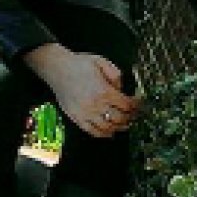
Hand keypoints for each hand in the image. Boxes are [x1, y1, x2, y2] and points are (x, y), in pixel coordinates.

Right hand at [23, 44, 139, 137]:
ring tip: (124, 124)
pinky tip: (109, 132)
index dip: (136, 106)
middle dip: (130, 118)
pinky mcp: (76, 118)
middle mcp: (95, 104)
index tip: (139, 104)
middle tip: (134, 116)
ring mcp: (85, 113)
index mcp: (104, 90)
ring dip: (118, 128)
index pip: (126, 105)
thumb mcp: (102, 62)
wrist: (57, 67)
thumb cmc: (78, 64)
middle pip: (119, 118)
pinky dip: (103, 134)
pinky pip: (92, 131)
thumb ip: (116, 75)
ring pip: (107, 128)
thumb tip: (122, 89)